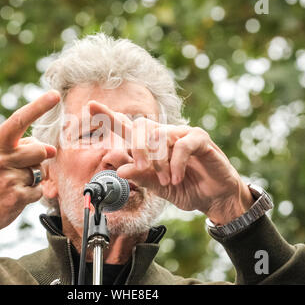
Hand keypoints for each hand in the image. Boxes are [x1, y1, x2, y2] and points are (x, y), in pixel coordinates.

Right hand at [0, 91, 60, 239]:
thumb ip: (19, 149)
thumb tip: (50, 149)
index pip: (18, 120)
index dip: (38, 106)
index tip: (55, 95)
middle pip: (40, 150)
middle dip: (39, 158)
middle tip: (20, 168)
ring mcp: (7, 179)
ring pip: (39, 172)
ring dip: (32, 178)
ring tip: (11, 185)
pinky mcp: (15, 198)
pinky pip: (38, 190)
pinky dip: (32, 194)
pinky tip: (14, 197)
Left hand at [88, 101, 253, 224]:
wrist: (214, 198)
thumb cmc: (186, 188)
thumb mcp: (159, 187)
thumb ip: (141, 177)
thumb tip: (119, 169)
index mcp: (151, 145)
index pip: (128, 127)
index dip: (109, 116)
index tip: (89, 106)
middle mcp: (165, 135)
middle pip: (140, 126)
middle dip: (135, 148)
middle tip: (138, 168)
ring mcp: (183, 134)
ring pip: (160, 136)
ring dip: (159, 162)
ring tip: (166, 181)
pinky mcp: (200, 139)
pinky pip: (182, 144)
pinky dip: (176, 163)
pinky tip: (176, 177)